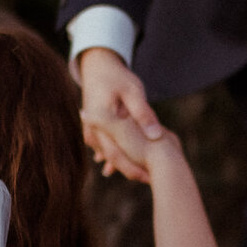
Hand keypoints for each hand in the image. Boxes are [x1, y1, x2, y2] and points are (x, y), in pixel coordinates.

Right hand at [78, 47, 162, 181]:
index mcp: (101, 120)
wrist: (97, 67)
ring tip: (143, 176)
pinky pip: (103, 148)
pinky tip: (127, 168)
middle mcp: (92, 128)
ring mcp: (90, 129)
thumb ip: (143, 114)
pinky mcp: (92, 129)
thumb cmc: (117, 77)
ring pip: (107, 154)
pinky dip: (115, 156)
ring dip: (123, 164)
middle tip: (151, 180)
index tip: (151, 177)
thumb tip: (156, 136)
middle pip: (111, 156)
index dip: (134, 167)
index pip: (116, 153)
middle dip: (131, 169)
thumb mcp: (134, 92)